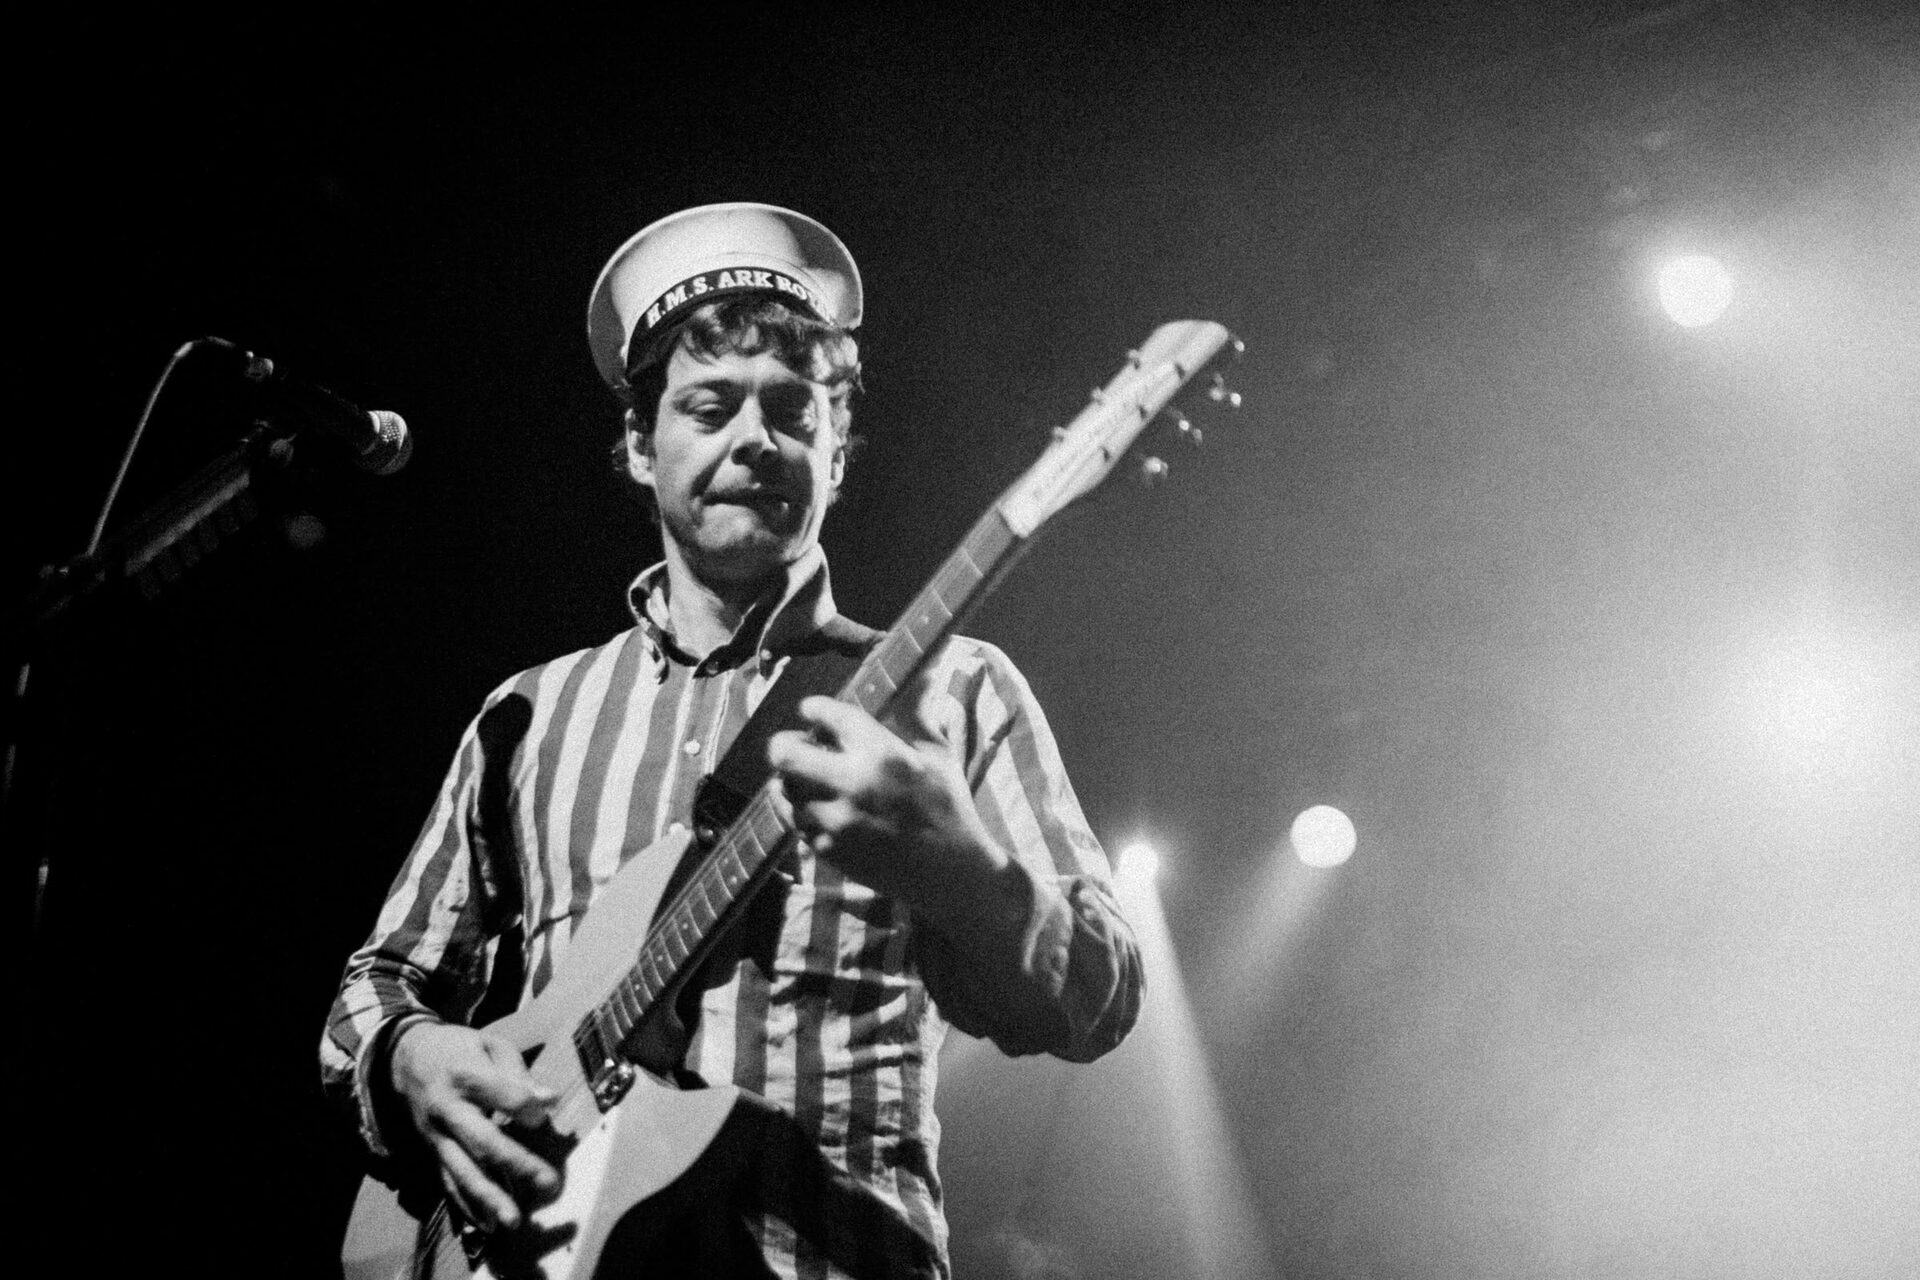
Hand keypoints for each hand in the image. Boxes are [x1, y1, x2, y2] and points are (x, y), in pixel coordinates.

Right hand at [389, 1020, 559, 1232]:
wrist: (405, 1058)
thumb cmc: (459, 1049)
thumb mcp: (490, 1045)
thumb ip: (519, 1073)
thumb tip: (549, 1100)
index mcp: (465, 1074)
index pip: (502, 1095)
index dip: (525, 1108)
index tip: (543, 1117)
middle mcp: (448, 1109)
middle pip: (483, 1140)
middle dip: (517, 1164)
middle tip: (549, 1183)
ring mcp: (437, 1135)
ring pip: (463, 1170)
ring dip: (490, 1197)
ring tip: (514, 1220)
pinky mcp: (432, 1152)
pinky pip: (448, 1182)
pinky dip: (466, 1206)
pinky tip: (486, 1225)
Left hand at [766, 695, 1003, 908]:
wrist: (950, 873)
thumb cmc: (949, 806)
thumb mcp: (937, 752)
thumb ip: (917, 709)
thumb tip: (927, 667)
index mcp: (881, 752)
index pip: (825, 714)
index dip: (813, 708)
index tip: (812, 711)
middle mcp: (852, 783)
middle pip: (784, 753)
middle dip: (785, 743)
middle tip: (796, 744)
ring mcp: (835, 820)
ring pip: (784, 790)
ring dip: (794, 781)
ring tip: (811, 779)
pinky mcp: (828, 849)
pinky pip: (796, 821)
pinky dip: (804, 811)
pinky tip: (822, 808)